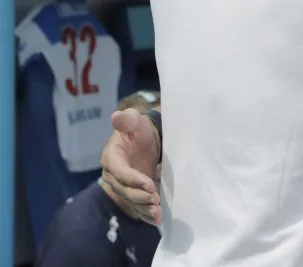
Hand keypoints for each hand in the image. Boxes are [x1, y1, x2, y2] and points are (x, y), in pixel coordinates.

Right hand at [99, 108, 161, 223]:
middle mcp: (112, 176)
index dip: (132, 179)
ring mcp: (121, 187)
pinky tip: (156, 219)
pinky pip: (136, 207)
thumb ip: (127, 120)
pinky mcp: (131, 195)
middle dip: (139, 196)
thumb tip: (116, 116)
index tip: (149, 184)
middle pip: (124, 190)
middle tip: (155, 199)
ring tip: (157, 213)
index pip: (120, 172)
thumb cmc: (140, 130)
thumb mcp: (135, 121)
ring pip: (130, 202)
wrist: (147, 140)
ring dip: (143, 209)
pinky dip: (145, 215)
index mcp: (112, 157)